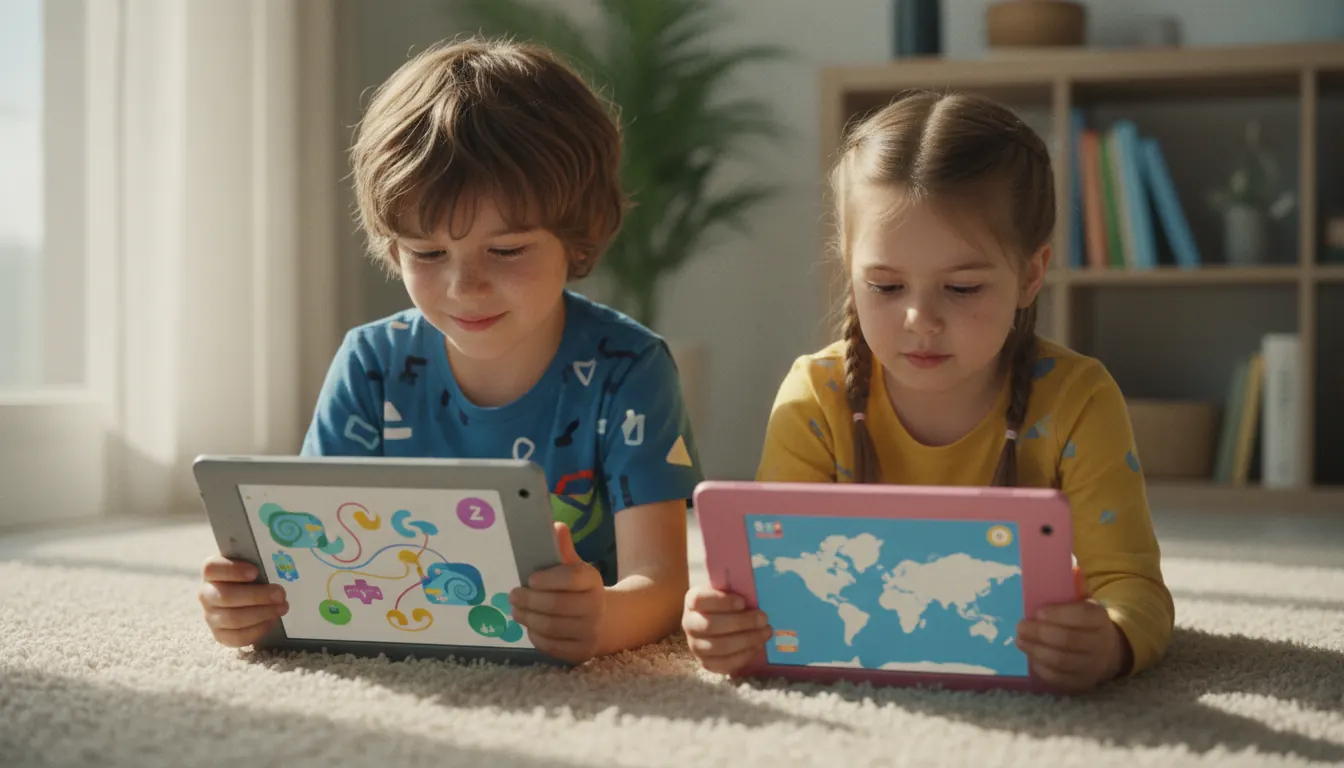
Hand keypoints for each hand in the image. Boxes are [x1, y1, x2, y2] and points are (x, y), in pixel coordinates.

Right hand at [199, 555, 287, 647]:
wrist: (252, 598)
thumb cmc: (254, 577)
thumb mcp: (254, 564)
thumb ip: (259, 562)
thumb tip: (278, 564)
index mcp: (212, 571)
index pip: (212, 568)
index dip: (233, 570)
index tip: (255, 572)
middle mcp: (206, 594)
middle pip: (225, 596)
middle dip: (257, 596)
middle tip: (280, 594)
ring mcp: (211, 616)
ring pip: (233, 618)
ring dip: (262, 613)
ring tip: (282, 607)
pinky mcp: (220, 634)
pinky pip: (237, 637)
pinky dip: (258, 629)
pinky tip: (272, 620)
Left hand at [509, 522, 605, 663]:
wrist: (607, 620)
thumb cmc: (581, 591)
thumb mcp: (575, 568)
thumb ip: (563, 549)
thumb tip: (555, 526)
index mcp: (593, 581)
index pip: (572, 577)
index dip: (549, 578)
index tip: (530, 579)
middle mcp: (596, 607)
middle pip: (556, 605)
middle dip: (529, 600)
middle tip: (513, 596)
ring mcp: (590, 632)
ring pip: (550, 627)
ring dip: (527, 618)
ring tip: (516, 611)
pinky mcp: (581, 653)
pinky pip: (550, 646)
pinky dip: (535, 636)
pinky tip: (530, 626)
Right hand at [681, 585, 771, 674]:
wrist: (724, 622)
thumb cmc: (730, 603)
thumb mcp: (730, 591)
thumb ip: (737, 589)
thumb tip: (753, 592)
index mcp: (693, 601)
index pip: (699, 600)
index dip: (721, 601)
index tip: (743, 602)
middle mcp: (690, 623)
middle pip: (710, 626)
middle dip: (741, 623)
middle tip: (763, 619)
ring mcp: (696, 645)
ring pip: (718, 647)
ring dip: (746, 640)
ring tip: (765, 632)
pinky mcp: (706, 662)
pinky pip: (723, 664)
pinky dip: (743, 656)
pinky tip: (757, 646)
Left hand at [1016, 599, 1131, 692]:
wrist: (1106, 648)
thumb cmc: (1083, 619)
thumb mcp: (1081, 599)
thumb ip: (1066, 588)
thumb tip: (1042, 570)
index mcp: (1101, 618)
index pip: (1083, 615)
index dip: (1059, 614)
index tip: (1038, 611)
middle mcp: (1101, 644)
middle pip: (1068, 640)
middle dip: (1040, 633)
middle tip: (1021, 626)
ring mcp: (1093, 667)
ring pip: (1062, 662)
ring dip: (1036, 650)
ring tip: (1020, 640)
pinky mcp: (1082, 684)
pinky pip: (1058, 679)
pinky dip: (1041, 667)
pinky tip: (1030, 655)